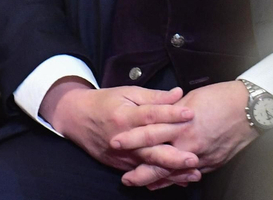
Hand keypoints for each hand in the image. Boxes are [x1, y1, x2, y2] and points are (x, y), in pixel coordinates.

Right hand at [42, 80, 195, 176]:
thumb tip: (178, 93)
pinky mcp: (121, 165)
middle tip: (194, 158)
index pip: (151, 115)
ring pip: (149, 166)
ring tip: (193, 174)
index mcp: (125, 116)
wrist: (77, 118)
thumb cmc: (105, 102)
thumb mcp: (127, 93)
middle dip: (173, 156)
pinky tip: (179, 181)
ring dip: (172, 172)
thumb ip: (153, 96)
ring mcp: (122, 155)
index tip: (190, 113)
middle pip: (151, 149)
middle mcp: (124, 139)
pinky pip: (143, 173)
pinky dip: (161, 178)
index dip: (170, 114)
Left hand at [111, 81, 255, 189]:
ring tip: (141, 184)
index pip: (150, 133)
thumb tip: (162, 113)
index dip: (132, 139)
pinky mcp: (212, 163)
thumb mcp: (193, 98)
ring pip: (174, 173)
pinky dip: (177, 179)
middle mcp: (189, 143)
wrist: (251, 109)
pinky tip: (168, 182)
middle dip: (140, 171)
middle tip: (125, 179)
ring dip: (156, 180)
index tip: (116, 142)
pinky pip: (190, 174)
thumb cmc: (222, 98)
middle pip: (159, 161)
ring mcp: (201, 156)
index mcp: (181, 123)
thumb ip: (173, 109)